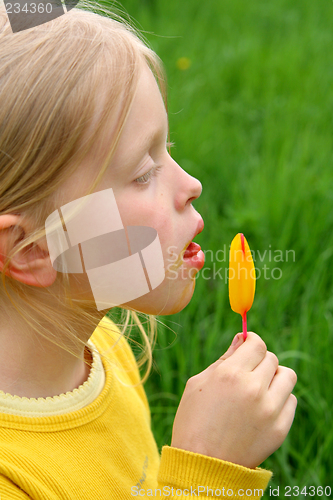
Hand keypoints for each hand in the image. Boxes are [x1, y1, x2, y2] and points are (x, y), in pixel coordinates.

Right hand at [171, 332, 296, 468]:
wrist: (201, 465)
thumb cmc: (194, 420)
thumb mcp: (199, 383)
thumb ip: (224, 358)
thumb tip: (242, 338)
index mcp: (231, 374)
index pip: (256, 343)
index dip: (252, 341)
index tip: (249, 346)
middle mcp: (253, 389)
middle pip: (271, 358)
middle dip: (259, 361)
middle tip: (248, 373)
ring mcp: (269, 410)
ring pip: (287, 376)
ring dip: (275, 377)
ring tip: (260, 388)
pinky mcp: (280, 428)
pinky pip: (291, 401)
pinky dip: (280, 399)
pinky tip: (263, 407)